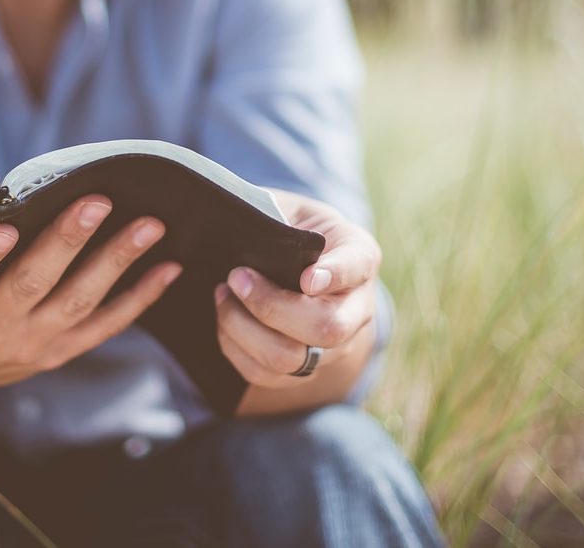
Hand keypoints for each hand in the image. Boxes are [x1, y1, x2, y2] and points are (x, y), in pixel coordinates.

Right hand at [0, 196, 180, 413]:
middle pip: (33, 283)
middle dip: (68, 242)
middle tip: (98, 200)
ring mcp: (30, 342)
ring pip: (78, 300)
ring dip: (117, 262)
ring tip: (150, 224)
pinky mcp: (56, 349)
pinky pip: (104, 325)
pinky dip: (139, 299)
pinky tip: (169, 268)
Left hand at [214, 190, 379, 389]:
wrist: (301, 263)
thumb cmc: (292, 228)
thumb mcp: (291, 208)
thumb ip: (276, 215)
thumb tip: (243, 225)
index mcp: (360, 256)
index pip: (357, 267)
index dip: (336, 275)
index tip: (306, 278)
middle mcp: (357, 308)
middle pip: (326, 328)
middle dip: (272, 306)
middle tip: (236, 276)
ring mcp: (334, 346)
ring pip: (292, 358)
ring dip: (245, 329)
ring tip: (222, 294)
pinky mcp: (303, 369)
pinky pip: (266, 374)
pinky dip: (234, 347)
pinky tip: (224, 317)